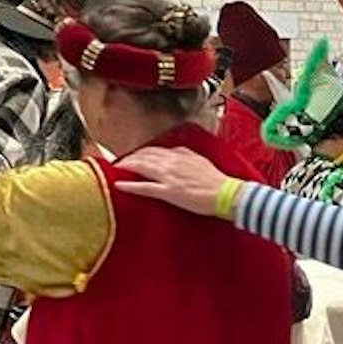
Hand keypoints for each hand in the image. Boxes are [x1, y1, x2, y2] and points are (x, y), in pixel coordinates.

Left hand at [111, 145, 231, 216]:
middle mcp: (172, 163)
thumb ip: (187, 155)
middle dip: (130, 158)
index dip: (142, 153)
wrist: (226, 193)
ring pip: (141, 167)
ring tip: (116, 169)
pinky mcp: (168, 192)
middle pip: (144, 156)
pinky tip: (119, 185)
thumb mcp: (201, 161)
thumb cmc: (217, 181)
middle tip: (120, 163)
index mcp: (181, 155)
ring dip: (126, 167)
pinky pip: (145, 187)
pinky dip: (130, 186)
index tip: (135, 156)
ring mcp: (169, 177)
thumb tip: (177, 152)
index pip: (155, 150)